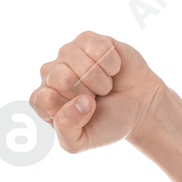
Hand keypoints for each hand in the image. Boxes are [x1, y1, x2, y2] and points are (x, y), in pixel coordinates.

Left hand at [29, 31, 168, 152]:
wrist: (139, 107)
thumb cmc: (106, 123)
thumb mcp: (81, 141)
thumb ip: (67, 132)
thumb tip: (76, 103)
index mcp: (43, 100)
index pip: (44, 99)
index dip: (70, 108)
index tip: (84, 112)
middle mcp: (50, 74)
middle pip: (62, 78)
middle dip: (87, 93)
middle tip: (95, 98)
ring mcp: (67, 54)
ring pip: (82, 64)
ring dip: (101, 80)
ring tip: (105, 86)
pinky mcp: (88, 40)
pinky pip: (98, 48)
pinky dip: (111, 64)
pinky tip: (113, 70)